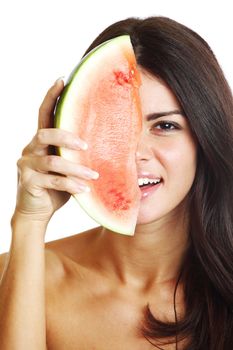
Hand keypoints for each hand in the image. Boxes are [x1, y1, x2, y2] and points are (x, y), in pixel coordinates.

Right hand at [13, 78, 98, 224]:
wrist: (37, 210)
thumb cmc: (55, 186)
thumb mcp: (66, 166)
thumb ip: (74, 154)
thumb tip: (102, 143)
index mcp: (41, 142)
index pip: (44, 114)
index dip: (51, 96)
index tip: (62, 79)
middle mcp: (31, 149)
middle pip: (45, 133)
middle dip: (67, 137)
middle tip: (86, 146)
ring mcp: (27, 165)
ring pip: (52, 161)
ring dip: (75, 168)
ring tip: (94, 176)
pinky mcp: (29, 182)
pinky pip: (53, 181)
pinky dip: (71, 184)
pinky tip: (85, 189)